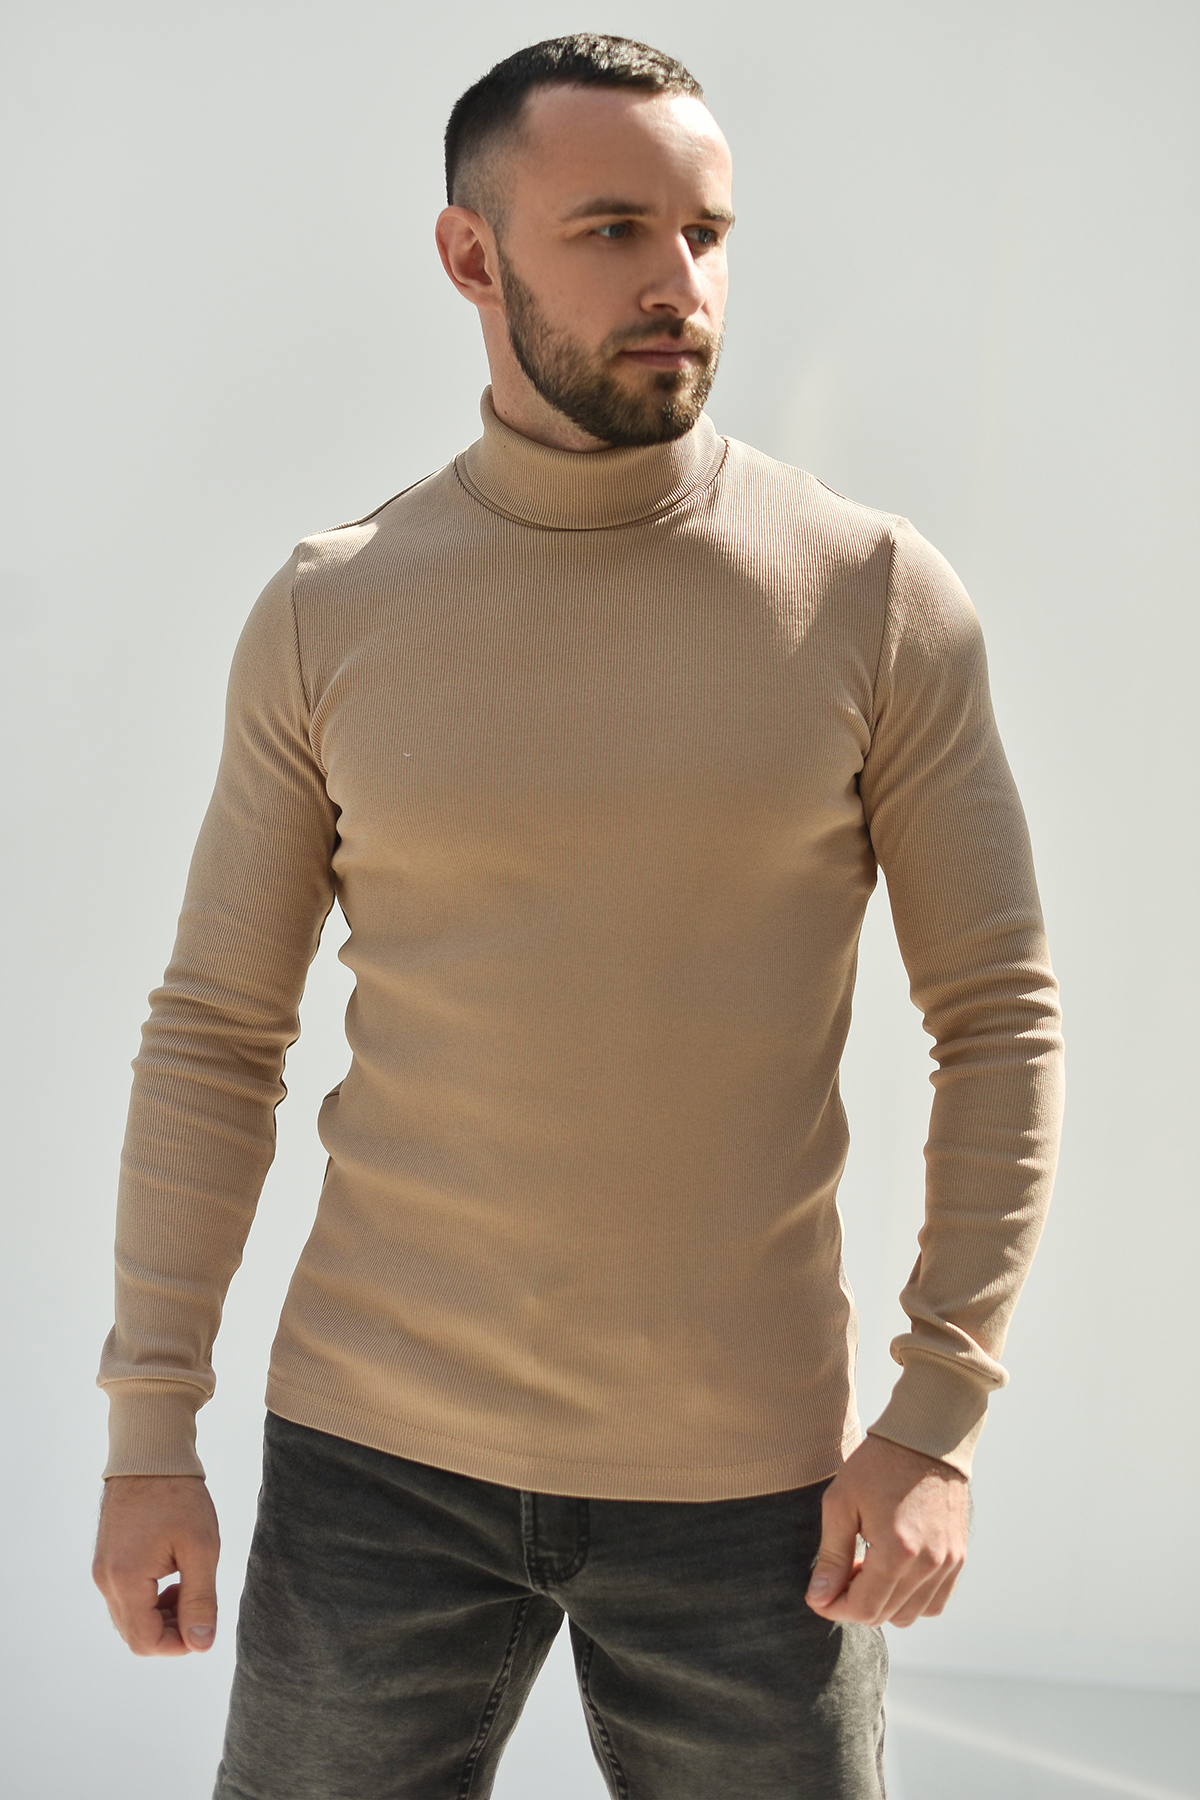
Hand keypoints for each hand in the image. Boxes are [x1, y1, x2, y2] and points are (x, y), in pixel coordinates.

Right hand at [93, 1475, 220, 1655]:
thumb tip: (201, 1645)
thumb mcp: (200, 1547)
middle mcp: (105, 1581)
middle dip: (171, 1630)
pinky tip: (172, 1575)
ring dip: (160, 1615)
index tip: (204, 1623)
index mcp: (126, 1580)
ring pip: (130, 1619)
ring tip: (188, 1584)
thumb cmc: (179, 1496)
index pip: (146, 1642)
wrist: (149, 1455)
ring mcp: (102, 1571)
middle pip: (135, 1634)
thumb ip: (200, 1599)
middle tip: (198, 1600)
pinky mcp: (105, 1561)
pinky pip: (125, 1598)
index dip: (178, 1644)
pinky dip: (149, 1600)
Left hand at [804, 1433, 967, 1627]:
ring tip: (868, 1567)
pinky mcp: (958, 1559)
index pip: (863, 1609)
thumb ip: (831, 1557)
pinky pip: (934, 1603)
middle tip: (841, 1571)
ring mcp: (947, 1564)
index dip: (833, 1607)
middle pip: (884, 1615)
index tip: (818, 1594)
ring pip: (910, 1616)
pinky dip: (911, 1600)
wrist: (925, 1439)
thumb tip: (818, 1598)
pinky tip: (893, 1572)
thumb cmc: (877, 1465)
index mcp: (896, 1553)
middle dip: (854, 1603)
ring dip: (883, 1603)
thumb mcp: (841, 1504)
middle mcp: (927, 1566)